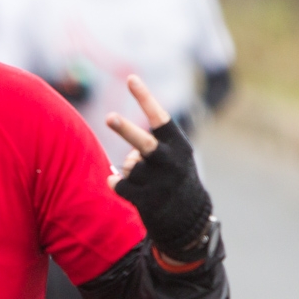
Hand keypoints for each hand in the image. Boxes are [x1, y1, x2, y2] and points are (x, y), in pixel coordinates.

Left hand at [104, 76, 213, 259]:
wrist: (189, 219)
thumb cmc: (175, 178)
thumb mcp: (173, 158)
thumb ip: (150, 150)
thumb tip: (127, 161)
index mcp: (179, 146)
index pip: (160, 117)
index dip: (145, 98)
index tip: (131, 79)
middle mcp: (172, 162)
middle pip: (143, 143)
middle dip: (125, 130)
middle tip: (109, 117)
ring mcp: (160, 183)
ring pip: (129, 166)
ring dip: (130, 171)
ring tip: (146, 180)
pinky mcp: (148, 201)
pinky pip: (120, 185)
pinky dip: (118, 184)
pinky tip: (128, 188)